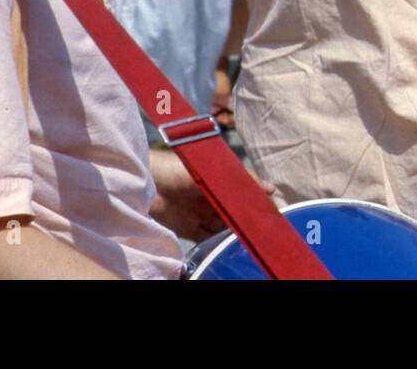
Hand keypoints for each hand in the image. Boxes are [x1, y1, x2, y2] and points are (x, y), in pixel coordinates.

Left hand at [148, 147, 274, 241]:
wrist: (145, 182)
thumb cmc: (179, 169)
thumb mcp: (214, 172)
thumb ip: (241, 180)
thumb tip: (271, 188)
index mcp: (219, 182)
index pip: (243, 194)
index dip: (256, 203)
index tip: (271, 213)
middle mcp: (211, 198)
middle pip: (234, 213)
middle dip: (245, 221)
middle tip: (260, 231)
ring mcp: (199, 213)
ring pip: (221, 227)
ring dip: (231, 234)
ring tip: (246, 241)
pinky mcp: (187, 228)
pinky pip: (205, 238)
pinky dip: (214, 243)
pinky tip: (225, 247)